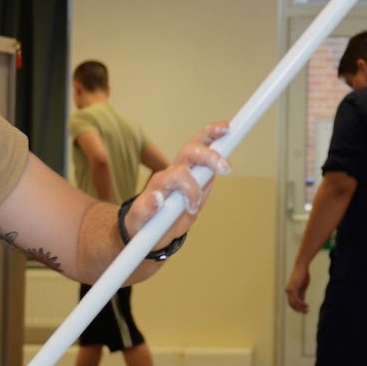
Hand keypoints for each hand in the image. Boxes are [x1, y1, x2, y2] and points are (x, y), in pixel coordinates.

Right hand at [125, 123, 230, 244]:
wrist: (143, 237)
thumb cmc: (169, 218)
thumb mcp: (192, 204)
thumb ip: (202, 189)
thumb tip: (213, 175)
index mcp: (183, 171)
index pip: (197, 146)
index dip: (211, 134)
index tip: (226, 128)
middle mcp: (169, 175)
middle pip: (189, 153)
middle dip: (209, 156)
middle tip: (226, 168)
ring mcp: (155, 189)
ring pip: (175, 175)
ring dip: (190, 188)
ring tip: (192, 207)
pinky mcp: (140, 208)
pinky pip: (148, 202)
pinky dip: (155, 201)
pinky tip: (159, 201)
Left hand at [285, 261, 312, 313]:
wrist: (301, 266)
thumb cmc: (303, 275)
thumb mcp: (303, 286)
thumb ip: (302, 294)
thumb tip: (303, 301)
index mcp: (290, 291)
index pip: (292, 303)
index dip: (297, 308)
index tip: (304, 311)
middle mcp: (288, 291)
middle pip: (292, 305)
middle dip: (299, 310)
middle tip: (306, 312)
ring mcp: (289, 290)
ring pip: (294, 303)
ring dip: (300, 308)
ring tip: (307, 309)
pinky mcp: (293, 288)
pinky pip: (296, 299)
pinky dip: (301, 304)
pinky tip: (306, 305)